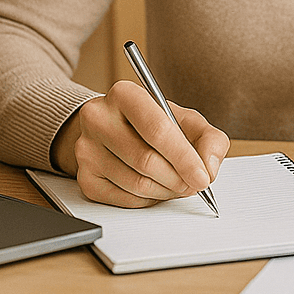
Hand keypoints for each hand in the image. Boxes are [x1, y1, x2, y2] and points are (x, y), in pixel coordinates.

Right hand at [52, 80, 229, 207]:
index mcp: (124, 94)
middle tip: (194, 184)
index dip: (184, 158)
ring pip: (136, 184)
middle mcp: (98, 118)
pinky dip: (148, 199)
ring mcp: (86, 149)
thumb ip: (209, 139)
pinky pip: (124, 199)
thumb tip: (209, 168)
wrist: (114, 129)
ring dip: (166, 191)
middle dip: (178, 178)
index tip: (203, 178)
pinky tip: (155, 187)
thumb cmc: (153, 124)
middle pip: (146, 160)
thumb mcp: (185, 120)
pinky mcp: (84, 177)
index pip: (157, 129)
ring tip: (176, 183)